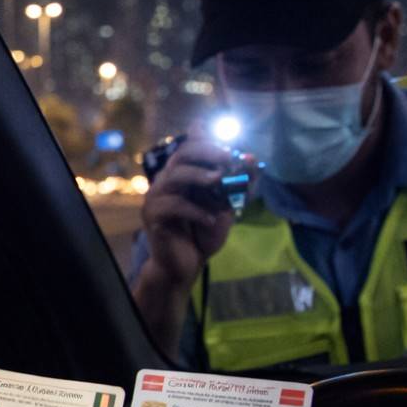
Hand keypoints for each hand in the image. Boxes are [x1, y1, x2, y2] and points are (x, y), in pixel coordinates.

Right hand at [138, 121, 237, 287]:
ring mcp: (156, 197)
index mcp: (182, 175)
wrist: (186, 265)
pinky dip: (195, 210)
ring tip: (218, 180)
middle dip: (206, 152)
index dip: (209, 142)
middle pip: (181, 154)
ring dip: (198, 175)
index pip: (191, 147)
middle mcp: (166, 181)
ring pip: (174, 176)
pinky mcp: (152, 216)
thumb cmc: (203, 234)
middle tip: (228, 157)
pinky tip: (210, 220)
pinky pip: (173, 205)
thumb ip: (237, 186)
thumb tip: (254, 161)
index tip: (232, 149)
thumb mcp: (227, 208)